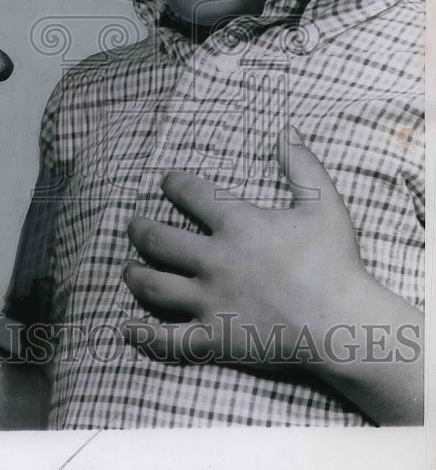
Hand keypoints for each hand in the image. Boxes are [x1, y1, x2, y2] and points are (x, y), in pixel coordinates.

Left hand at [122, 126, 371, 367]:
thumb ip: (302, 164)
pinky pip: (168, 339)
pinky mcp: (214, 337)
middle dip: (140, 229)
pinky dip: (143, 335)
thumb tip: (287, 130)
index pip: (190, 193)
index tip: (166, 182)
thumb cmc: (335, 263)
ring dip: (134, 275)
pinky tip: (125, 329)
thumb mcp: (324, 204)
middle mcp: (214, 259)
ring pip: (154, 285)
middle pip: (159, 239)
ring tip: (127, 269)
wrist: (344, 323)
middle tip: (134, 226)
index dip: (173, 184)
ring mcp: (210, 300)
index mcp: (237, 224)